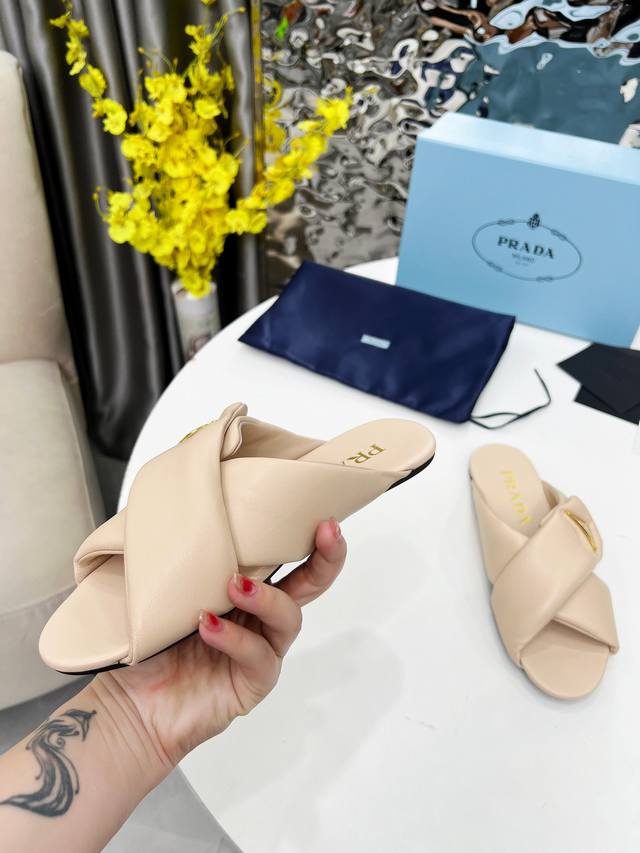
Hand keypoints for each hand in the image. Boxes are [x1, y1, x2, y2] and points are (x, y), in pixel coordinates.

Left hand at [92, 519, 346, 769]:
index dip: (312, 539)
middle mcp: (261, 620)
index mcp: (247, 591)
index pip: (288, 560)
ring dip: (266, 597)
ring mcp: (261, 651)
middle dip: (324, 558)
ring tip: (234, 585)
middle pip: (310, 586)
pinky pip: (256, 657)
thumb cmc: (150, 646)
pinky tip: (208, 626)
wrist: (133, 706)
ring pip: (287, 619)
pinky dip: (234, 638)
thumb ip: (184, 560)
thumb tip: (179, 507)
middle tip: (325, 532)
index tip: (323, 515)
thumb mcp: (165, 592)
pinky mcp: (252, 683)